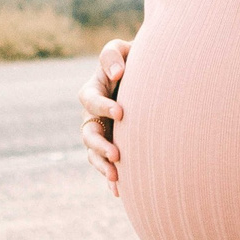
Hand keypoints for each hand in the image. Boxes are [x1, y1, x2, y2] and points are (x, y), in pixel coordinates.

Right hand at [77, 38, 131, 195]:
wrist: (151, 76)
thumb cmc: (135, 59)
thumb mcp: (124, 49)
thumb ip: (114, 55)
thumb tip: (116, 74)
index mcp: (93, 90)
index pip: (90, 99)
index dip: (102, 106)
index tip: (122, 112)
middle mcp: (93, 114)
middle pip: (87, 133)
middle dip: (99, 145)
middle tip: (117, 153)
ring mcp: (102, 132)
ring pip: (93, 153)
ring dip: (102, 165)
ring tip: (117, 174)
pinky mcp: (112, 145)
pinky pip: (106, 165)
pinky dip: (110, 178)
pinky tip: (119, 190)